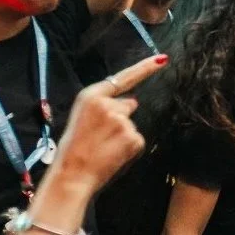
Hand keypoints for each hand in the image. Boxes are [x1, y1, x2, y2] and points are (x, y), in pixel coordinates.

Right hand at [48, 54, 163, 192]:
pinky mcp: (133, 138)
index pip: (123, 78)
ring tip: (103, 148)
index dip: (144, 68)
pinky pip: (137, 140)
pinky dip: (129, 148)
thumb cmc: (73, 149)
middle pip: (128, 105)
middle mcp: (108, 104)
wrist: (72, 175)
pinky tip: (113, 155)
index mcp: (91, 95)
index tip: (162, 60)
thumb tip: (132, 101)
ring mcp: (123, 121)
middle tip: (99, 137)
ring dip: (123, 136)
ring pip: (131, 125)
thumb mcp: (81, 116)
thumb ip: (104, 105)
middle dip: (120, 117)